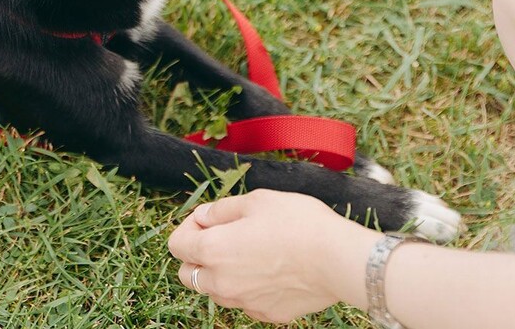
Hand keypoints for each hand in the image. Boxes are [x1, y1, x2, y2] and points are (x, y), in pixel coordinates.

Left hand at [167, 189, 378, 323]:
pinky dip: (248, 288)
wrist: (337, 259)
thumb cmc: (298, 223)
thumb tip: (203, 216)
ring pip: (215, 292)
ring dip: (221, 274)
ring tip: (250, 253)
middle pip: (188, 275)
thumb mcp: (256, 200)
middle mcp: (222, 282)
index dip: (188, 227)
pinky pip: (245, 302)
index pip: (176, 245)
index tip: (208, 220)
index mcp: (213, 250)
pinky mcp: (266, 314)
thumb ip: (221, 210)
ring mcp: (244, 302)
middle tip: (223, 238)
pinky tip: (270, 270)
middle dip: (197, 256)